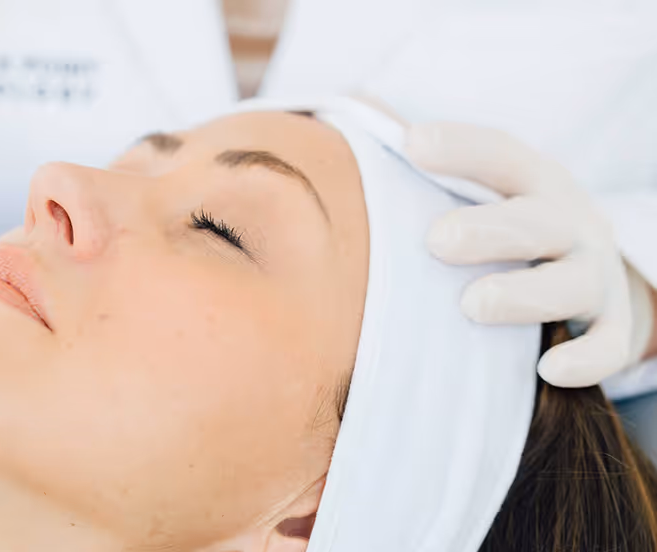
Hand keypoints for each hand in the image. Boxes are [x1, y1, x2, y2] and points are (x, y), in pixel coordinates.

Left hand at [405, 122, 653, 387]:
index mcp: (532, 183)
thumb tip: (336, 120)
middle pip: (536, 221)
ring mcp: (594, 276)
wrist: (596, 277)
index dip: (461, 148)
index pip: (501, 156)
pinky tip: (549, 369)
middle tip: (436, 240)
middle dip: (489, 230)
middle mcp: (569, 224)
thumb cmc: (506, 229)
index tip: (411, 144)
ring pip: (570, 283)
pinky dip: (586, 359)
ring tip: (473, 304)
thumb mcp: (480, 193)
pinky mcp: (615, 327)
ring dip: (523, 294)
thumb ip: (418, 171)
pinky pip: (608, 345)